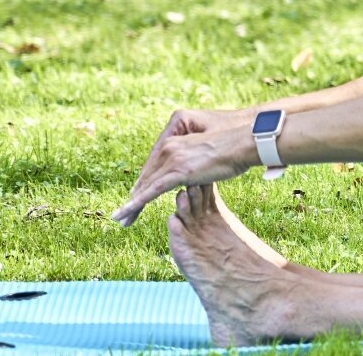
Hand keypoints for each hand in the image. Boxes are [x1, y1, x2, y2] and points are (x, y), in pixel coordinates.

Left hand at [111, 109, 255, 226]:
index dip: (143, 186)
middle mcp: (169, 148)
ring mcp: (172, 159)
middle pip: (146, 178)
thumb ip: (195, 167)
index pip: (154, 169)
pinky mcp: (177, 171)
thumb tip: (193, 181)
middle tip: (120, 215)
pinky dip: (137, 203)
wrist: (243, 144)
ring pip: (146, 186)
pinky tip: (126, 212)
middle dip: (133, 198)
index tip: (134, 200)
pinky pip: (152, 191)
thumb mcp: (209, 158)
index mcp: (174, 143)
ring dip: (131, 205)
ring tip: (119, 219)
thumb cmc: (233, 150)